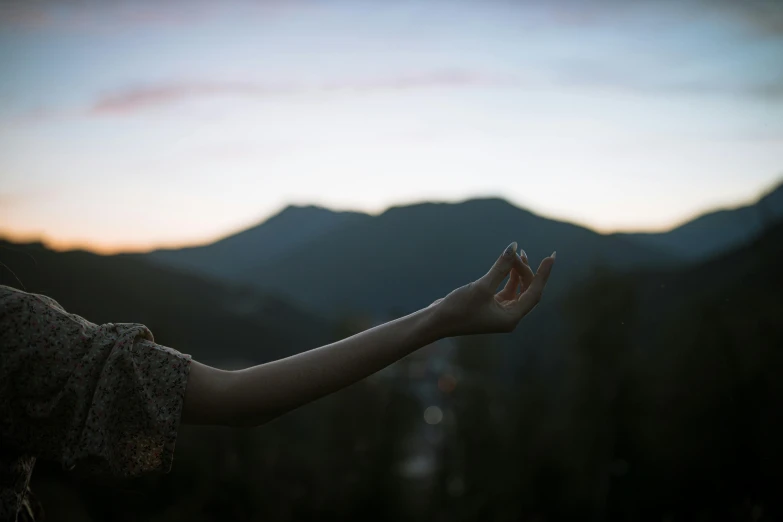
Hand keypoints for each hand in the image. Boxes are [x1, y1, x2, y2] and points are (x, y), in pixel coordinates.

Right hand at [428, 242, 555, 336]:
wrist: (435, 322)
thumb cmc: (458, 308)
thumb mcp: (481, 286)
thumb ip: (500, 267)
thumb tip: (514, 247)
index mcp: (511, 318)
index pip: (534, 293)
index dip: (543, 274)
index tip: (552, 256)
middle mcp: (509, 317)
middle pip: (527, 290)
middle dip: (526, 270)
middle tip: (520, 252)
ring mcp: (499, 313)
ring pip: (517, 289)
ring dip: (518, 272)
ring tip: (519, 253)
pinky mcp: (490, 307)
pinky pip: (506, 290)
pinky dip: (508, 277)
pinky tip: (508, 264)